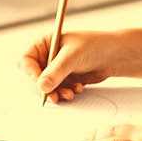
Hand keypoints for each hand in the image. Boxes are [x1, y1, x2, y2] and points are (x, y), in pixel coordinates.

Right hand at [17, 31, 137, 102]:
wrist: (115, 55)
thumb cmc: (95, 46)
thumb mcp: (74, 56)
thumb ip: (57, 71)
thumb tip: (42, 86)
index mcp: (43, 43)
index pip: (26, 61)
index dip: (31, 74)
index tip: (41, 85)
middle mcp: (46, 56)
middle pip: (33, 77)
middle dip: (45, 89)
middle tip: (54, 97)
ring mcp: (54, 69)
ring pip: (45, 87)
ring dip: (56, 93)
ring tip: (70, 94)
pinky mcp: (63, 79)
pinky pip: (57, 91)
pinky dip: (65, 93)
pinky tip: (78, 89)